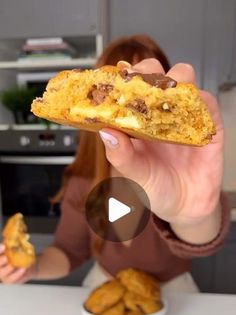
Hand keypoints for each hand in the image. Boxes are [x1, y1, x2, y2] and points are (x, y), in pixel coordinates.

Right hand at [0, 244, 36, 283]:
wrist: (29, 265)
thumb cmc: (20, 254)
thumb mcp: (16, 247)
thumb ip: (13, 243)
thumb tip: (15, 236)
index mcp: (0, 256)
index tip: (3, 247)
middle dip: (0, 261)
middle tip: (6, 258)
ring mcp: (3, 274)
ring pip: (2, 273)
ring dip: (8, 269)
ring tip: (13, 265)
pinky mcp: (9, 280)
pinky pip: (12, 278)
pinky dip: (18, 274)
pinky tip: (23, 269)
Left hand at [99, 59, 222, 227]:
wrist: (186, 206)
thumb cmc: (156, 189)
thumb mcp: (134, 176)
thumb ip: (122, 157)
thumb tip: (107, 133)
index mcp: (136, 120)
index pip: (128, 88)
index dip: (122, 79)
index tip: (117, 77)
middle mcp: (159, 112)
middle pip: (154, 74)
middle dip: (147, 71)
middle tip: (141, 82)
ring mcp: (183, 114)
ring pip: (182, 77)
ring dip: (175, 80)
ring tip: (166, 98)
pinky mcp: (207, 122)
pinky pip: (206, 101)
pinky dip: (199, 101)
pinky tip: (189, 114)